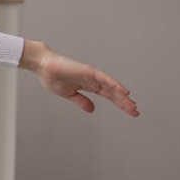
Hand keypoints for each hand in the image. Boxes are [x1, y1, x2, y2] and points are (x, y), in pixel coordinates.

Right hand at [22, 41, 139, 116]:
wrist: (43, 67)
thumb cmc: (52, 77)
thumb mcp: (69, 94)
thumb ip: (81, 101)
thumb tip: (92, 109)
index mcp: (89, 86)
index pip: (109, 96)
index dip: (119, 104)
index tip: (129, 111)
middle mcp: (94, 81)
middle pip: (113, 93)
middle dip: (124, 103)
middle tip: (135, 112)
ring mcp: (92, 76)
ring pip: (112, 87)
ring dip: (122, 96)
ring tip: (132, 106)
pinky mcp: (89, 71)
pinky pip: (105, 79)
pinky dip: (115, 85)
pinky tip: (123, 92)